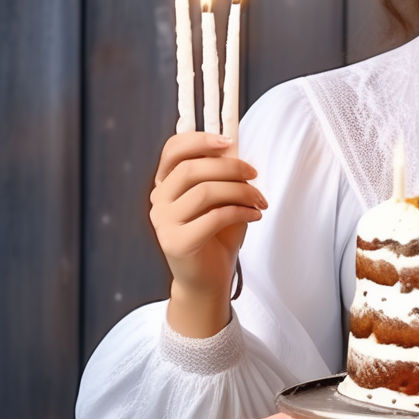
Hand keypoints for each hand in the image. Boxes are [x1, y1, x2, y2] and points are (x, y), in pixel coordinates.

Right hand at [149, 132, 266, 336]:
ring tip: (259, 200)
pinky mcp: (176, 242)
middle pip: (191, 168)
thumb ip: (223, 173)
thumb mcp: (223, 197)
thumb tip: (234, 144)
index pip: (173, 150)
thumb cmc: (218, 234)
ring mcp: (163, 222)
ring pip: (205, 191)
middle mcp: (158, 201)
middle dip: (230, 167)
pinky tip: (255, 215)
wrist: (210, 279)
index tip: (230, 141)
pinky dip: (241, 211)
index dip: (200, 139)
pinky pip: (214, 216)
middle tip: (255, 174)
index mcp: (166, 184)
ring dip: (241, 191)